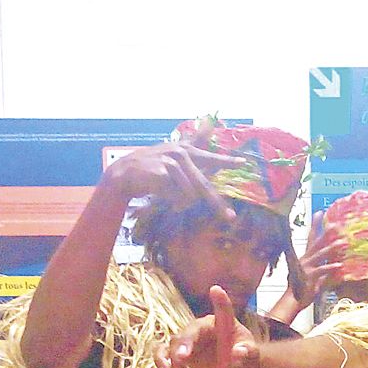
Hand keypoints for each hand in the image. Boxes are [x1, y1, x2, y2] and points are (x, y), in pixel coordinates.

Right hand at [98, 140, 236, 216]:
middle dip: (217, 204)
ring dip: (180, 203)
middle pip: (204, 184)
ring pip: (190, 195)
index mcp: (186, 150)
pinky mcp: (166, 172)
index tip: (243, 163)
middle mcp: (182, 154)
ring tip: (169, 199)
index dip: (227, 161)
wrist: (123, 173)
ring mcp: (174, 162)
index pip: (211, 157)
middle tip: (230, 217)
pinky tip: (160, 194)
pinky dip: (171, 201)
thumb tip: (203, 184)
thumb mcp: (170, 165)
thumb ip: (188, 169)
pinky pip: (177, 197)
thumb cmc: (149, 172)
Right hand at [162, 286, 263, 367]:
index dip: (220, 300)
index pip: (222, 310)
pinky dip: (162, 361)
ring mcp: (189, 339)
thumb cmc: (244, 353)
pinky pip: (165, 353)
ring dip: (171, 357)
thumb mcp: (250, 354)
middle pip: (189, 331)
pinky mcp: (180, 352)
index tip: (216, 289)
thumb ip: (247, 352)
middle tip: (183, 358)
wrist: (235, 364)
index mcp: (220, 322)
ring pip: (174, 343)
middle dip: (184, 343)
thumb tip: (239, 353)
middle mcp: (201, 327)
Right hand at [293, 219, 347, 303]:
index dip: (315, 225)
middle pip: (316, 243)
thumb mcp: (316, 276)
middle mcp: (306, 259)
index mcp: (306, 257)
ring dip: (331, 248)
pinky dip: (330, 267)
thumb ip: (325, 269)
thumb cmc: (302, 289)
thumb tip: (336, 263)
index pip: (311, 238)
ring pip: (320, 255)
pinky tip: (340, 265)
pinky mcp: (309, 277)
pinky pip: (321, 270)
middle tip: (335, 224)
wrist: (293, 301)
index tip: (319, 212)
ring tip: (342, 243)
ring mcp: (307, 267)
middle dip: (326, 233)